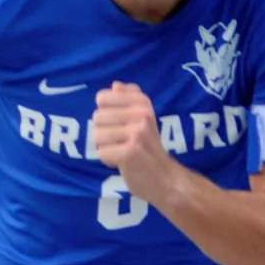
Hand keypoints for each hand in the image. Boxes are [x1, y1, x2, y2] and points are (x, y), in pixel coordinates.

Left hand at [90, 82, 176, 202]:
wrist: (166, 179)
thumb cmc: (149, 148)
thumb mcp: (143, 119)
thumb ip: (129, 100)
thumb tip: (115, 85)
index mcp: (143, 103)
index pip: (102, 98)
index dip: (105, 113)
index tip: (119, 124)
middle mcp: (142, 114)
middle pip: (97, 117)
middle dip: (104, 133)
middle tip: (121, 142)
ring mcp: (137, 133)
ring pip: (97, 135)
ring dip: (106, 147)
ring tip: (122, 151)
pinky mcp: (130, 152)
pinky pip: (102, 153)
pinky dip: (109, 160)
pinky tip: (123, 161)